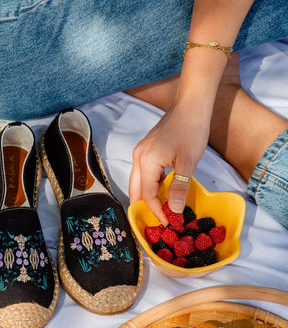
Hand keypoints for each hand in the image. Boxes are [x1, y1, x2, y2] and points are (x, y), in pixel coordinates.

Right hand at [129, 95, 210, 224]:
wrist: (191, 105)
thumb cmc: (192, 130)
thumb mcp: (188, 162)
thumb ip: (180, 188)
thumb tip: (175, 210)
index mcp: (146, 161)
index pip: (147, 194)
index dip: (156, 210)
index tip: (168, 222)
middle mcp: (138, 157)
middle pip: (135, 189)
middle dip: (144, 207)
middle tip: (158, 221)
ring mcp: (140, 152)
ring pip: (138, 181)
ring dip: (147, 196)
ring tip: (160, 210)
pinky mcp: (146, 149)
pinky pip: (143, 173)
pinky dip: (150, 185)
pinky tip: (162, 191)